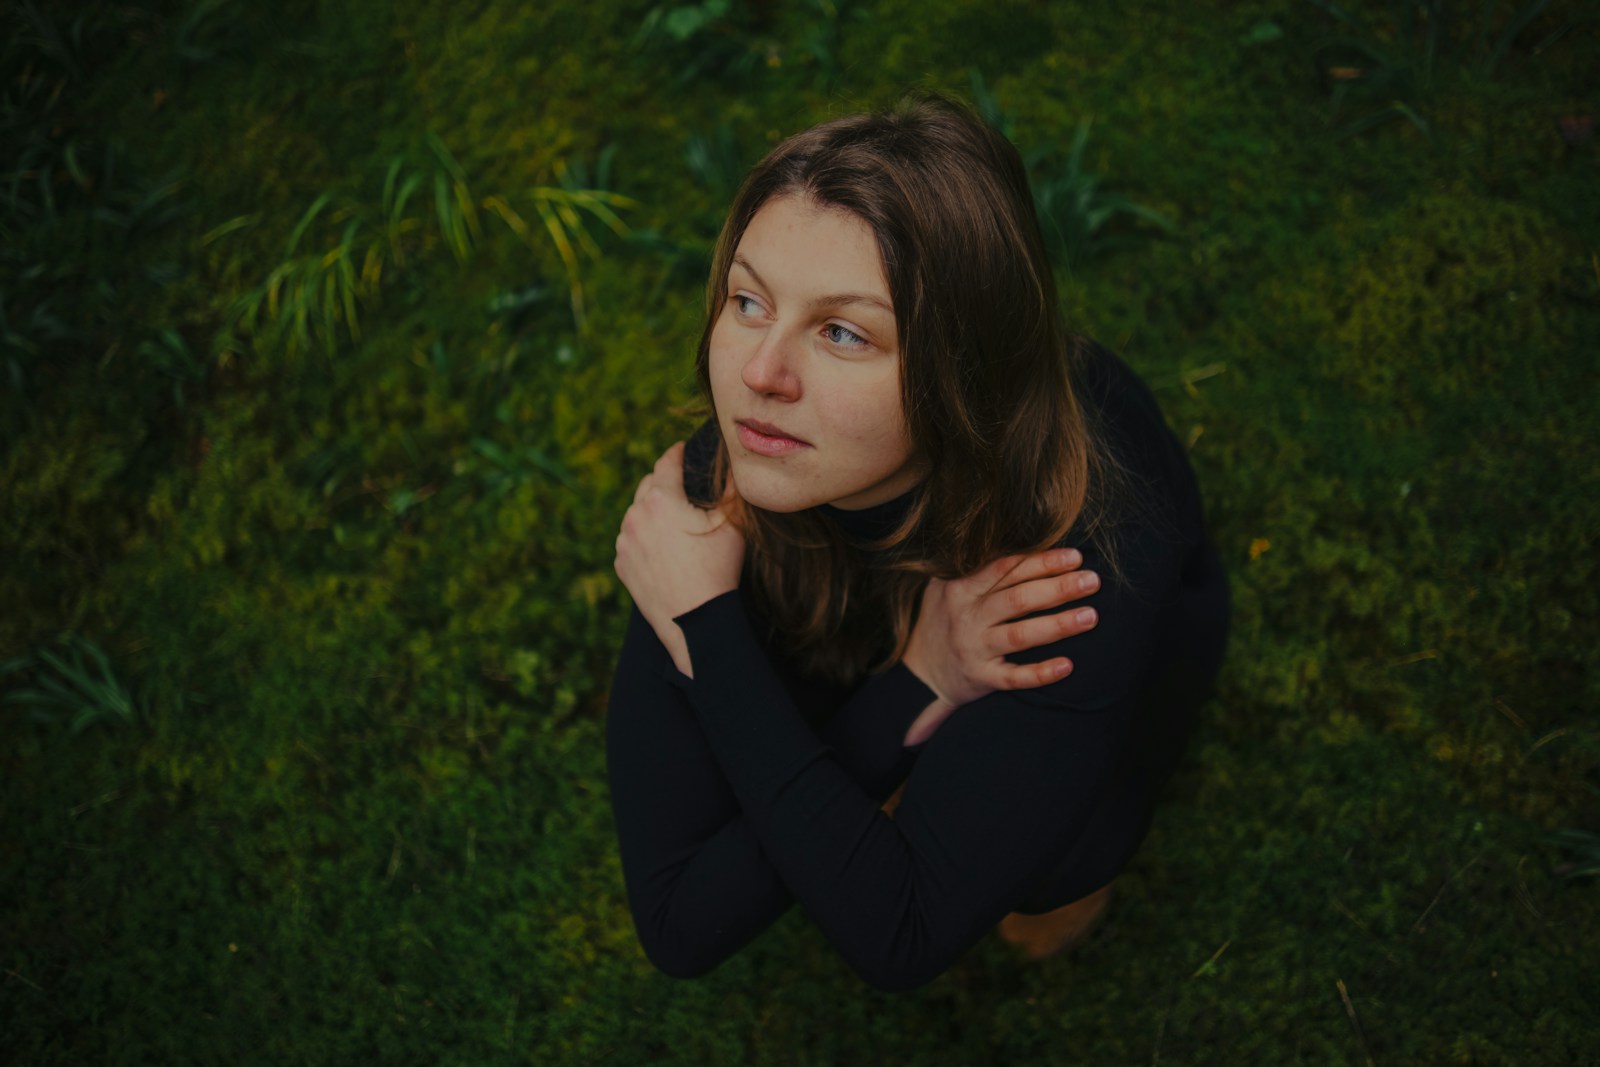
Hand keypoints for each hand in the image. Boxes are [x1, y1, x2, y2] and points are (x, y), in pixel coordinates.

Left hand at [614, 442, 744, 677]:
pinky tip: (662, 548)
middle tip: (682, 486)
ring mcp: (624, 541)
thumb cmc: (717, 568)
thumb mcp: (733, 524)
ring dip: (651, 511)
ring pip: (636, 513)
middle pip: (647, 485)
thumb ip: (732, 488)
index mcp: (661, 499)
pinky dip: (643, 537)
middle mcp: (635, 515)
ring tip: (673, 522)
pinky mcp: (621, 564)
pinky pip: (630, 540)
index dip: (677, 452)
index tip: (682, 448)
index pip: (666, 463)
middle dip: (664, 482)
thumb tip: (735, 464)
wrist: (695, 619)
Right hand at [900, 548, 1099, 745]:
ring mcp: (973, 649)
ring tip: (1091, 616)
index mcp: (961, 588)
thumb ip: (977, 563)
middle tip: (1092, 580)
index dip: (1042, 561)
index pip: (1006, 568)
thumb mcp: (948, 584)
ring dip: (1058, 625)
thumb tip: (1021, 532)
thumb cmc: (946, 617)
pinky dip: (1040, 673)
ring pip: (1020, 635)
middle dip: (1058, 588)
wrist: (919, 669)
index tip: (1074, 556)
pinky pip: (1014, 677)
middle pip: (1018, 599)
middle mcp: (967, 617)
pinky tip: (1067, 666)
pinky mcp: (980, 678)